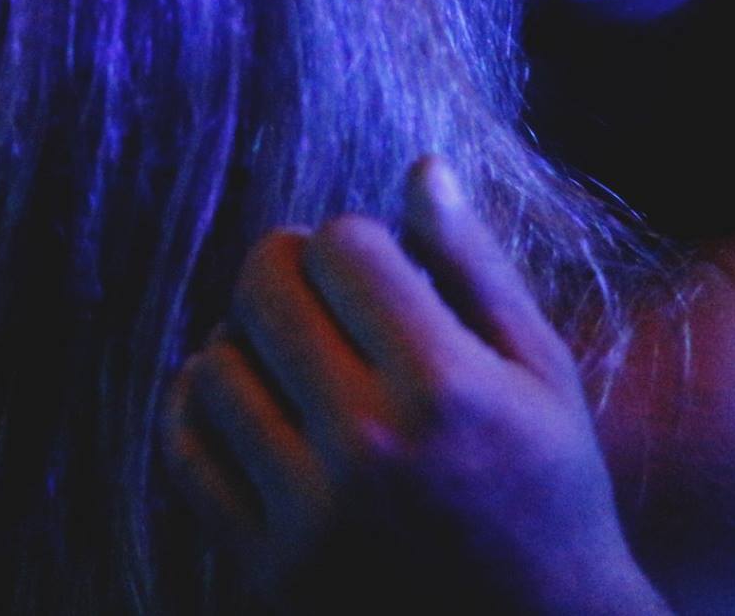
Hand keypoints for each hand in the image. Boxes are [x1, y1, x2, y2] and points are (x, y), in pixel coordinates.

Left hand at [164, 158, 670, 614]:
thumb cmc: (550, 492)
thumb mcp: (541, 372)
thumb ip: (476, 267)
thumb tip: (422, 166)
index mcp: (446, 390)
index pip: (342, 244)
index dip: (359, 241)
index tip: (381, 271)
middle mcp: (367, 449)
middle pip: (265, 287)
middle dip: (289, 268)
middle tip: (322, 294)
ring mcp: (306, 516)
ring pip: (213, 363)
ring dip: (245, 342)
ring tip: (294, 359)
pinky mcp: (262, 569)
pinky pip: (184, 451)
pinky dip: (200, 409)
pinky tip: (248, 404)